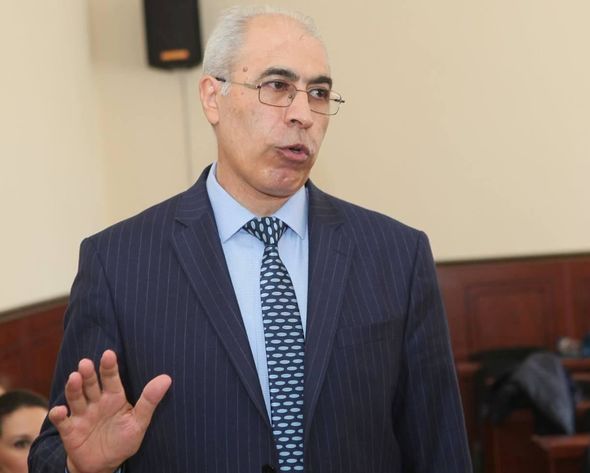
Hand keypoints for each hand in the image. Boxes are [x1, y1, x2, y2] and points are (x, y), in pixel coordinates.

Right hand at [48, 350, 171, 472]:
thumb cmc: (123, 440)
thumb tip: (167, 378)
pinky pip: (62, 421)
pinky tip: (59, 410)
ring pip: (76, 398)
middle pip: (91, 385)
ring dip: (74, 388)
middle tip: (86, 363)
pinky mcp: (70, 430)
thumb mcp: (139, 422)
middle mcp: (96, 402)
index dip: (109, 367)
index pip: (111, 379)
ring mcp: (82, 415)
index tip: (109, 354)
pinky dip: (58, 415)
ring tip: (74, 377)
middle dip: (88, 374)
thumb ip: (149, 401)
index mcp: (114, 398)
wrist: (104, 465)